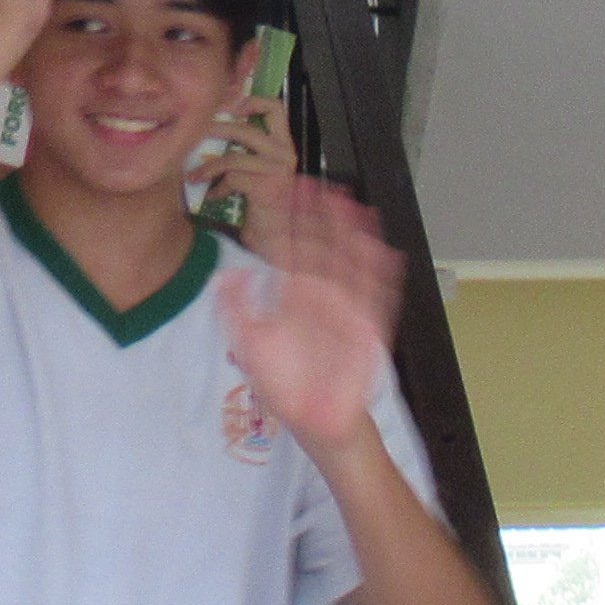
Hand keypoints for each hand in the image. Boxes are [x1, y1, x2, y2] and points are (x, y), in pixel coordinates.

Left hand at [193, 80, 297, 226]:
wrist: (275, 234)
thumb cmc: (262, 200)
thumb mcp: (257, 168)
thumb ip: (245, 149)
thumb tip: (209, 129)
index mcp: (283, 144)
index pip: (276, 107)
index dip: (252, 101)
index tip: (230, 108)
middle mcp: (285, 153)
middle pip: (246, 130)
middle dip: (215, 132)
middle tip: (195, 138)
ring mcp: (278, 170)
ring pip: (234, 158)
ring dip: (208, 167)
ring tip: (193, 176)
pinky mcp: (267, 188)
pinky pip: (233, 179)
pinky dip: (217, 188)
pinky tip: (212, 196)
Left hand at [221, 176, 404, 453]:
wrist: (315, 420)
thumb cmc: (283, 386)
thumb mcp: (249, 345)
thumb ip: (237, 309)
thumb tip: (225, 274)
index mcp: (291, 298)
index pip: (290, 249)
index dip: (288, 219)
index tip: (285, 190)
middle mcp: (318, 298)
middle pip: (320, 247)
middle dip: (318, 216)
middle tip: (316, 184)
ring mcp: (344, 310)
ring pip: (347, 263)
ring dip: (349, 234)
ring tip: (347, 203)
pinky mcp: (366, 327)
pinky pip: (374, 295)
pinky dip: (378, 272)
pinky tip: (379, 246)